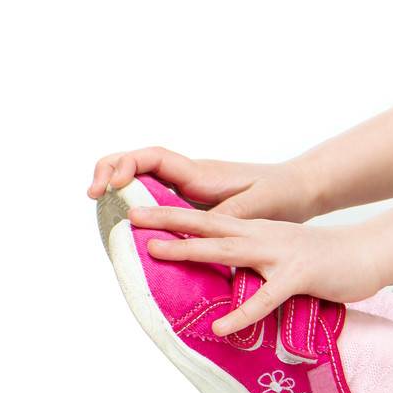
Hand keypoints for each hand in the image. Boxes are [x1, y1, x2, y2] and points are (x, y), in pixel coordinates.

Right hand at [87, 147, 323, 222]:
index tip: (109, 186)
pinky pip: (158, 201)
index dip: (124, 166)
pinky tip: (131, 230)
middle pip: (136, 163)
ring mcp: (189, 190)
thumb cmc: (281, 194)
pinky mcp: (194, 204)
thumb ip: (222, 217)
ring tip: (101, 214)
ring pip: (143, 182)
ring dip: (119, 192)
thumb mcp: (253, 206)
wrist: (301, 191)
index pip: (151, 157)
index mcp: (198, 173)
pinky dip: (139, 209)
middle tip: (92, 197)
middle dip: (108, 172)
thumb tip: (191, 234)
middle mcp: (188, 177)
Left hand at [126, 205, 381, 337]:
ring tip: (157, 253)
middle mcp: (265, 236)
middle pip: (210, 226)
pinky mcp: (300, 275)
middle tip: (134, 219)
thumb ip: (253, 259)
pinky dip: (242, 313)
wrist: (368, 254)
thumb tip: (224, 275)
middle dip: (170, 222)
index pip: (211, 220)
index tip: (141, 212)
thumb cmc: (325, 259)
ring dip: (191, 250)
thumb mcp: (283, 252)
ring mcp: (282, 254)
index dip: (176, 215)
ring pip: (228, 250)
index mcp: (260, 230)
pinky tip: (221, 326)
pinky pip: (266, 297)